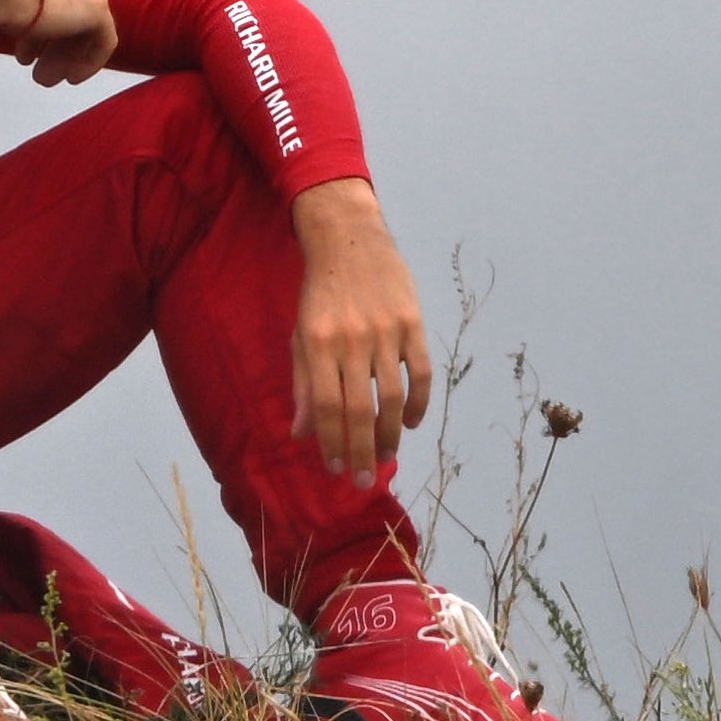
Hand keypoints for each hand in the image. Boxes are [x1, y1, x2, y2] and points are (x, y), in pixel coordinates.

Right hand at [0, 0, 116, 86]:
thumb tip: (15, 27)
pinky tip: (71, 77)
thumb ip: (15, 4)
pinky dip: (89, 61)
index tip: (26, 50)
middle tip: (37, 69)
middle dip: (52, 44)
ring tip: (45, 78)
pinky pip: (103, 39)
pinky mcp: (98, 6)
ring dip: (64, 55)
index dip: (38, 26)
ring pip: (83, 26)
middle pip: (68, 10)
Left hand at [288, 178, 430, 476]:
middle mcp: (351, 341)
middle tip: (365, 481)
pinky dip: (418, 403)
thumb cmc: (319, 293)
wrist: (349, 239)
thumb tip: (300, 435)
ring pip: (391, 397)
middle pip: (359, 410)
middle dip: (362, 452)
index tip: (337, 469)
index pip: (326, 407)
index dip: (332, 443)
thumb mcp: (300, 335)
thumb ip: (303, 385)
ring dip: (389, 434)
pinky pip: (419, 372)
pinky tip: (411, 424)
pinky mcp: (412, 323)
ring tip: (386, 457)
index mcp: (318, 344)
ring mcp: (384, 332)